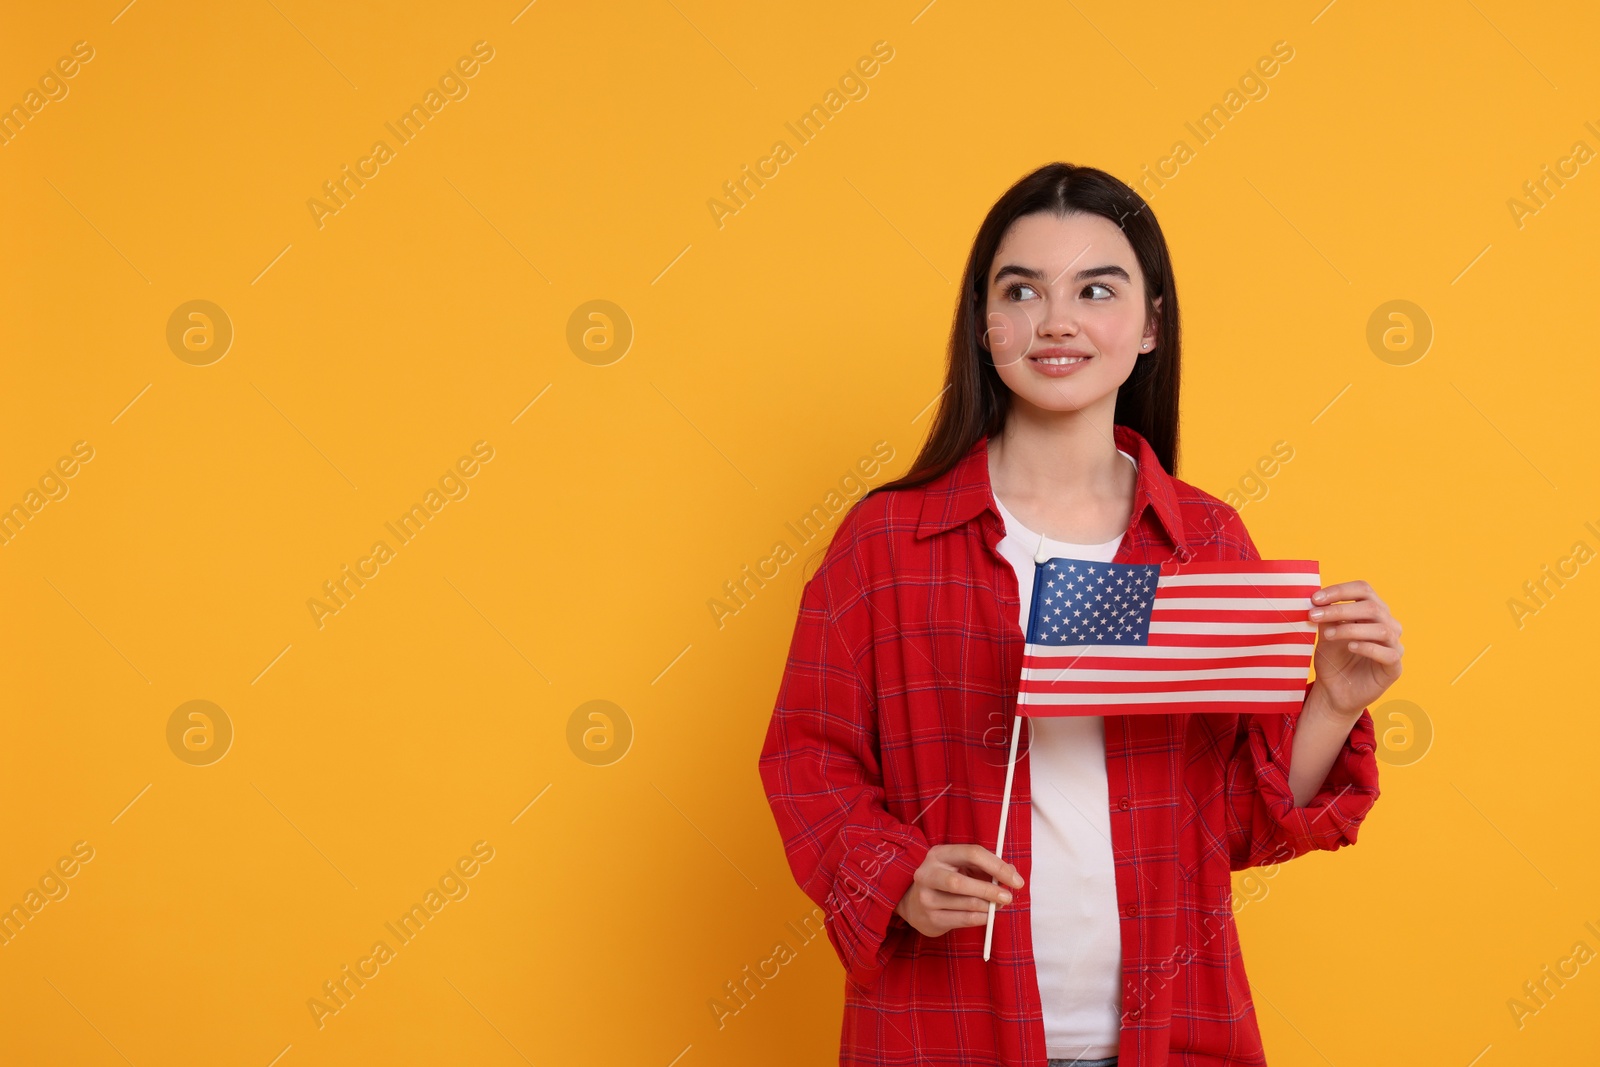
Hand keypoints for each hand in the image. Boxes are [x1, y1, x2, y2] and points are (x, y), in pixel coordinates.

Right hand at [895, 843, 1022, 937]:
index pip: (972, 853)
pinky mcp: (931, 918)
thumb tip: (1012, 873)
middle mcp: (928, 874)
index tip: (1016, 880)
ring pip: (965, 904)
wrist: (913, 902)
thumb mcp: (962, 866)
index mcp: (939, 854)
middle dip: (989, 890)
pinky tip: (986, 915)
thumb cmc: (946, 880)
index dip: (997, 866)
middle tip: (1008, 897)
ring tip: (997, 906)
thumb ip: (986, 867)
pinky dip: (981, 918)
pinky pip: (964, 920)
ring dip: (988, 907)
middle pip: (960, 882)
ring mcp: (926, 898)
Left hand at [1307, 580, 1402, 718]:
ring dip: (1351, 629)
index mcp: (1372, 611)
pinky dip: (1368, 648)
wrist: (1335, 691)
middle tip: (1314, 615)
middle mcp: (1388, 624)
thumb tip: (1317, 599)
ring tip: (1328, 635)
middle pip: (1372, 607)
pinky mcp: (1394, 667)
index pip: (1363, 589)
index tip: (1315, 598)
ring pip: (1381, 629)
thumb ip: (1326, 617)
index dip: (1340, 590)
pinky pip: (1388, 653)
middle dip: (1340, 610)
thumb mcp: (1326, 634)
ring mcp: (1394, 645)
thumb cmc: (1333, 659)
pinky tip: (1350, 647)